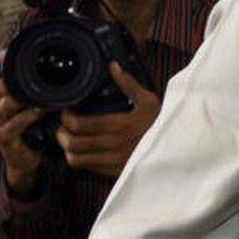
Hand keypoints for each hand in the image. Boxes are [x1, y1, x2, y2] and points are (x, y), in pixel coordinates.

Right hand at [0, 53, 44, 196]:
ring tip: (41, 97)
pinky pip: (14, 123)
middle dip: (11, 80)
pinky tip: (41, 113)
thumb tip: (50, 62)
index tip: (7, 53)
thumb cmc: (32, 125)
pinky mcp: (3, 137)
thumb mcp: (31, 102)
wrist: (29, 156)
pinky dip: (29, 116)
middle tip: (32, 77)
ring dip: (24, 99)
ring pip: (4, 104)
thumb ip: (33, 86)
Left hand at [56, 62, 159, 177]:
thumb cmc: (161, 123)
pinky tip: (85, 150)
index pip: (81, 125)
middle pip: (73, 144)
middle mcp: (114, 145)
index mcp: (120, 126)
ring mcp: (114, 161)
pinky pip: (89, 169)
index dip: (67, 118)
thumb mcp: (148, 101)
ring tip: (70, 140)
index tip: (67, 112)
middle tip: (63, 127)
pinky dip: (82, 159)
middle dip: (62, 134)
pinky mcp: (115, 172)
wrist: (176, 147)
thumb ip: (128, 84)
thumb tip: (113, 66)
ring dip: (68, 150)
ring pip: (76, 160)